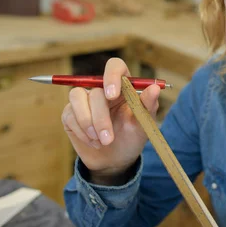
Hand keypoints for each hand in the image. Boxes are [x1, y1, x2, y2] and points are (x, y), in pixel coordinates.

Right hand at [61, 58, 160, 182]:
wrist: (116, 159)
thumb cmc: (132, 137)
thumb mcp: (143, 123)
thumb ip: (148, 105)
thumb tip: (155, 88)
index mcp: (123, 85)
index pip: (115, 66)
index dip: (112, 76)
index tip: (112, 95)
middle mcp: (102, 89)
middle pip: (96, 90)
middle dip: (101, 117)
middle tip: (108, 139)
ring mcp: (85, 99)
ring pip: (77, 97)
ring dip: (88, 123)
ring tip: (102, 142)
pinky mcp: (70, 113)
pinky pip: (70, 115)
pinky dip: (82, 132)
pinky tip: (94, 143)